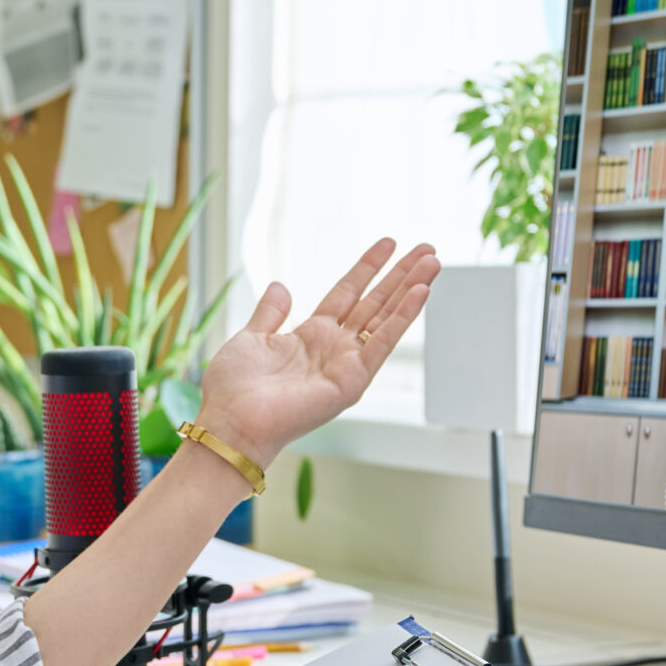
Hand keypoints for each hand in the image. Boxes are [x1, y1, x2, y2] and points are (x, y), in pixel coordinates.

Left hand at [194, 240, 437, 467]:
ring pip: (386, 318)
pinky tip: (421, 292)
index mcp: (310, 336)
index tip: (388, 244)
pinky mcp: (353, 380)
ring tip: (433, 262)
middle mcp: (334, 349)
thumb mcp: (251, 338)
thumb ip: (270, 313)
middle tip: (427, 248)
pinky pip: (383, 342)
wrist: (231, 422)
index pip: (347, 293)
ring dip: (411, 289)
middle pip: (375, 302)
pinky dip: (403, 317)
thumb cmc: (234, 389)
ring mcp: (347, 364)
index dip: (368, 268)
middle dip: (401, 275)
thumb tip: (280, 286)